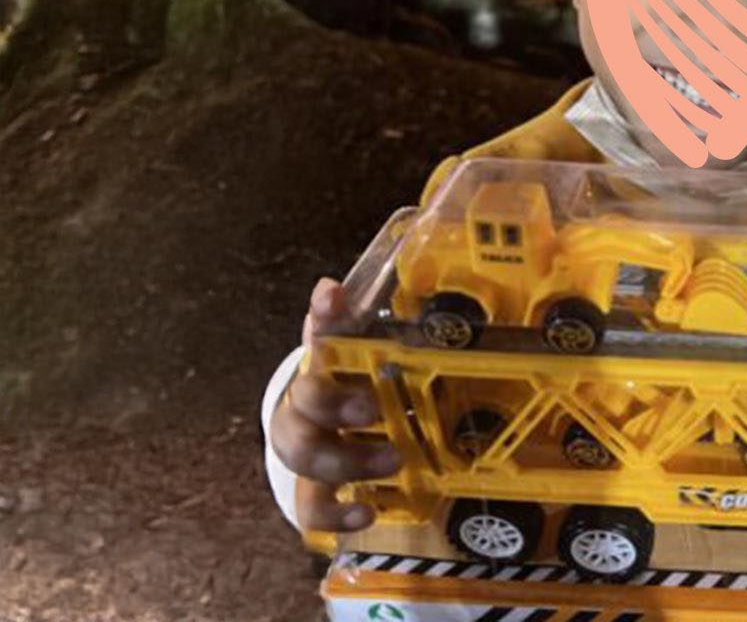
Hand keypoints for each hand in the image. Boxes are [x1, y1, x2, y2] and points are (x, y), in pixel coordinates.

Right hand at [268, 278, 400, 531]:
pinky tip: (365, 514)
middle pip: (303, 399)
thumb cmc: (357, 388)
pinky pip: (310, 507)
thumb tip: (340, 286)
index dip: (324, 314)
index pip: (321, 331)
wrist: (327, 435)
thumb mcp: (374, 360)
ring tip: (392, 460)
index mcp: (327, 363)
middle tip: (371, 408)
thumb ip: (370, 328)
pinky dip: (335, 513)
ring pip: (301, 453)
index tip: (332, 295)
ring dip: (345, 457)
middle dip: (332, 402)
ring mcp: (304, 447)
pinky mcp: (311, 490)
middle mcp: (306, 402)